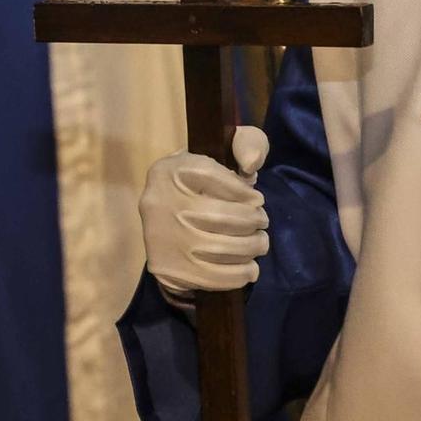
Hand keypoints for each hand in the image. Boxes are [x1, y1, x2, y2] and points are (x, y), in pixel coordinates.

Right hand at [141, 125, 269, 300]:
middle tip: (262, 223)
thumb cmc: (204, 184)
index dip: (241, 189)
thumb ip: (246, 143)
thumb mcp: (223, 152)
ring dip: (250, 248)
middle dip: (252, 221)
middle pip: (218, 216)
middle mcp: (158, 203)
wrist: (169, 222)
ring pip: (218, 248)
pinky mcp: (168, 269)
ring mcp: (161, 240)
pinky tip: (249, 267)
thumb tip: (251, 163)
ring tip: (260, 243)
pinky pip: (211, 277)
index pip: (209, 174)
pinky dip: (238, 274)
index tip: (256, 199)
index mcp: (168, 171)